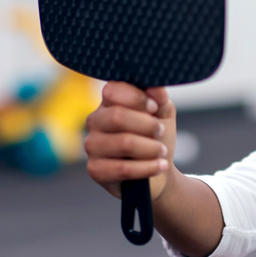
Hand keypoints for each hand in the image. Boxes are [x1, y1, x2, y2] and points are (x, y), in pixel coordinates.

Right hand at [84, 83, 173, 199]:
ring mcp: (92, 146)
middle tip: (160, 131)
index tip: (154, 108)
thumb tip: (155, 85)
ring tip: (161, 151)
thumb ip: (159, 97)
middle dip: (147, 125)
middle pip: (117, 116)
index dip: (136, 98)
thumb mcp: (163, 113)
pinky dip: (147, 167)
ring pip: (124, 143)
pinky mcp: (95, 170)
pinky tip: (159, 166)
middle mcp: (95, 121)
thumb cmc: (156, 137)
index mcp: (108, 103)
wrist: (159, 170)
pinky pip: (123, 169)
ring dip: (151, 148)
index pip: (112, 91)